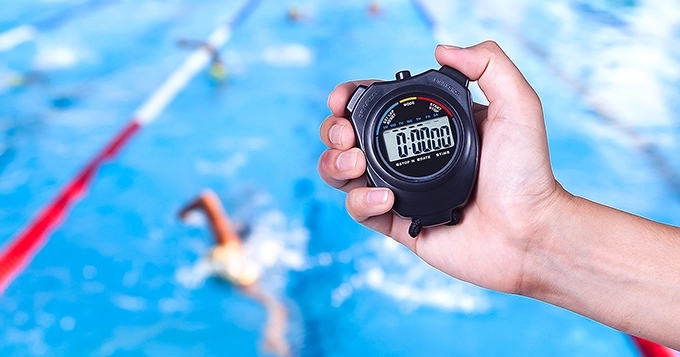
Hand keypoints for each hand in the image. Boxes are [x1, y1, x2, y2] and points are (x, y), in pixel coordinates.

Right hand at [318, 41, 569, 293]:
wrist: (529, 233)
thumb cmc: (527, 174)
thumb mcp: (518, 105)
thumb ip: (488, 64)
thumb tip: (440, 48)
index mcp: (429, 125)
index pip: (377, 106)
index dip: (351, 99)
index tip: (343, 99)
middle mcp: (410, 156)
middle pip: (347, 138)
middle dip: (333, 131)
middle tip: (345, 135)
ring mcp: (401, 190)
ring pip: (342, 174)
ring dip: (334, 164)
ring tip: (355, 163)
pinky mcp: (398, 224)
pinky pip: (360, 210)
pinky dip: (362, 201)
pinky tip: (386, 197)